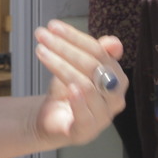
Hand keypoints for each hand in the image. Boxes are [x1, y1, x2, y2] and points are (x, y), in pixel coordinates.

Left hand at [31, 19, 125, 147]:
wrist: (53, 118)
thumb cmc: (68, 90)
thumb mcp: (78, 66)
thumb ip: (96, 53)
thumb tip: (114, 42)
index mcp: (117, 78)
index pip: (99, 52)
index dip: (76, 37)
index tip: (53, 26)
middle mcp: (115, 98)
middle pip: (92, 66)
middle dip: (65, 48)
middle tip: (42, 36)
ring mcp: (103, 116)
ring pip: (85, 86)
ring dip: (61, 66)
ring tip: (41, 52)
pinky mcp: (87, 131)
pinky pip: (86, 116)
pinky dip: (79, 100)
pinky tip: (70, 88)